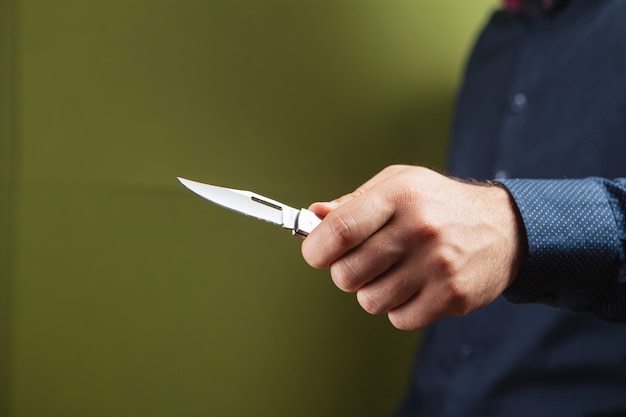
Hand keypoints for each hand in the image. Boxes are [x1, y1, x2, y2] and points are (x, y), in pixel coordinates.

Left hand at [301, 165, 525, 329]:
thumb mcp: (398, 184)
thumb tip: (314, 217)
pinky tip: (415, 285)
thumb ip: (354, 202)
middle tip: (365, 261)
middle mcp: (418, 229)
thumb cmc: (439, 204)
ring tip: (395, 271)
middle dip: (346, 272)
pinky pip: (398, 318)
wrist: (503, 228)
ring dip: (373, 291)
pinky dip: (399, 307)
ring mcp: (437, 265)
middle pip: (347, 274)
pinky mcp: (452, 296)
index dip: (316, 248)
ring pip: (370, 301)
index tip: (316, 253)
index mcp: (399, 196)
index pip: (340, 231)